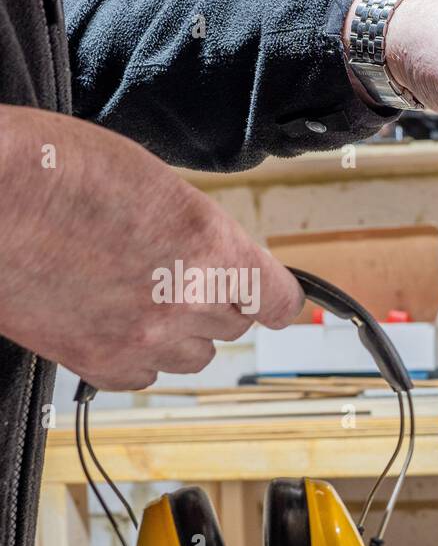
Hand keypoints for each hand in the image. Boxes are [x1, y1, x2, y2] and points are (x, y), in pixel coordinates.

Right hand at [0, 107, 302, 390]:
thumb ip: (198, 231)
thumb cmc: (52, 169)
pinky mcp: (99, 363)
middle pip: (233, 327)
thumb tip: (215, 257)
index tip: (272, 302)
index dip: (276, 300)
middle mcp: (188, 302)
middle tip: (175, 278)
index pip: (279, 300)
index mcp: (213, 249)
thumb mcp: (154, 182)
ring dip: (178, 333)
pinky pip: (143, 376)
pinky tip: (109, 321)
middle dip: (215, 305)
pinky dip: (136, 356)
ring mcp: (144, 339)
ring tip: (137, 297)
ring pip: (193, 357)